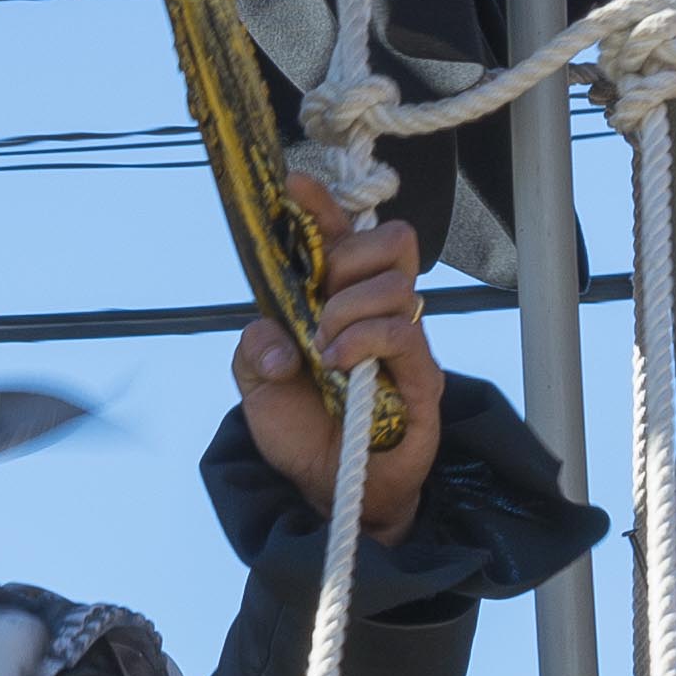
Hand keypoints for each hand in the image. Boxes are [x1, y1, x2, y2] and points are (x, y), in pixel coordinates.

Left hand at [233, 224, 440, 538]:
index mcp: (337, 298)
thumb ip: (253, 349)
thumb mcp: (256, 386)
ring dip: (347, 309)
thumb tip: (276, 338)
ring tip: (323, 349)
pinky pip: (403, 332)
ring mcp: (404, 339)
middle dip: (347, 259)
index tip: (292, 186)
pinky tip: (337, 364)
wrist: (327, 489)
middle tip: (317, 303)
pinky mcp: (421, 376)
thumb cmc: (301, 428)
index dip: (321, 206)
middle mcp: (376, 309)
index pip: (341, 235)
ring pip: (396, 282)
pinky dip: (363, 339)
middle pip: (392, 239)